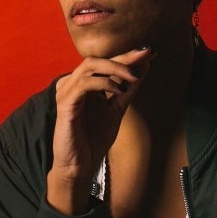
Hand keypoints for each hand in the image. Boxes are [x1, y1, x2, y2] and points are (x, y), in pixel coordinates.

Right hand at [47, 47, 154, 214]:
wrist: (80, 165)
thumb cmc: (94, 138)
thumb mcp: (117, 108)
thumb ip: (128, 88)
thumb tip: (144, 66)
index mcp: (84, 84)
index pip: (105, 63)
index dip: (127, 55)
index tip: (151, 51)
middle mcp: (73, 84)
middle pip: (97, 59)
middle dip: (123, 56)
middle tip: (146, 54)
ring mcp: (67, 92)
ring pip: (89, 66)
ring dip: (116, 68)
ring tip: (134, 77)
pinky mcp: (65, 104)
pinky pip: (84, 84)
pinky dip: (104, 83)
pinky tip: (120, 90)